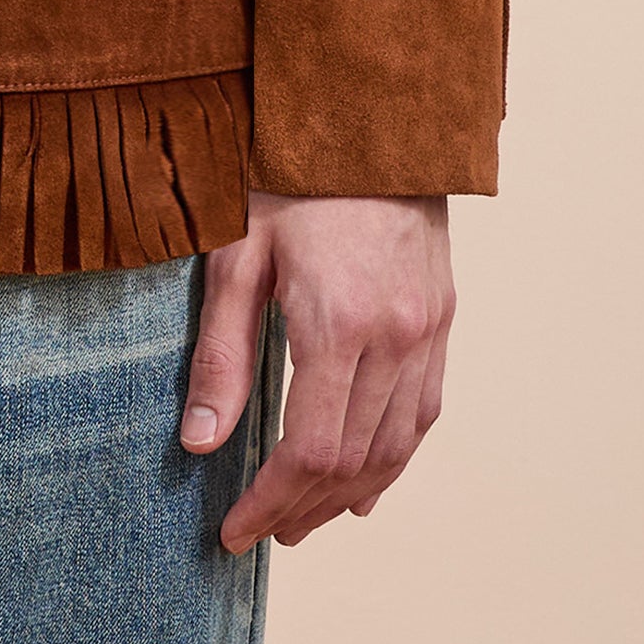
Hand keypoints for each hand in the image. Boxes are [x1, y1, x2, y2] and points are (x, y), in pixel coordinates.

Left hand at [182, 189, 452, 549]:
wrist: (369, 111)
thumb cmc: (288, 172)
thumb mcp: (235, 252)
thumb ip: (220, 352)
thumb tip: (200, 444)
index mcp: (338, 323)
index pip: (308, 451)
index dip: (269, 501)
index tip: (232, 530)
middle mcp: (397, 337)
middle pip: (354, 462)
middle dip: (303, 509)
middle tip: (261, 532)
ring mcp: (429, 330)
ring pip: (397, 446)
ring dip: (350, 495)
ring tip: (304, 520)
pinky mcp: (443, 317)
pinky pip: (425, 411)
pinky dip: (394, 456)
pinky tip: (365, 482)